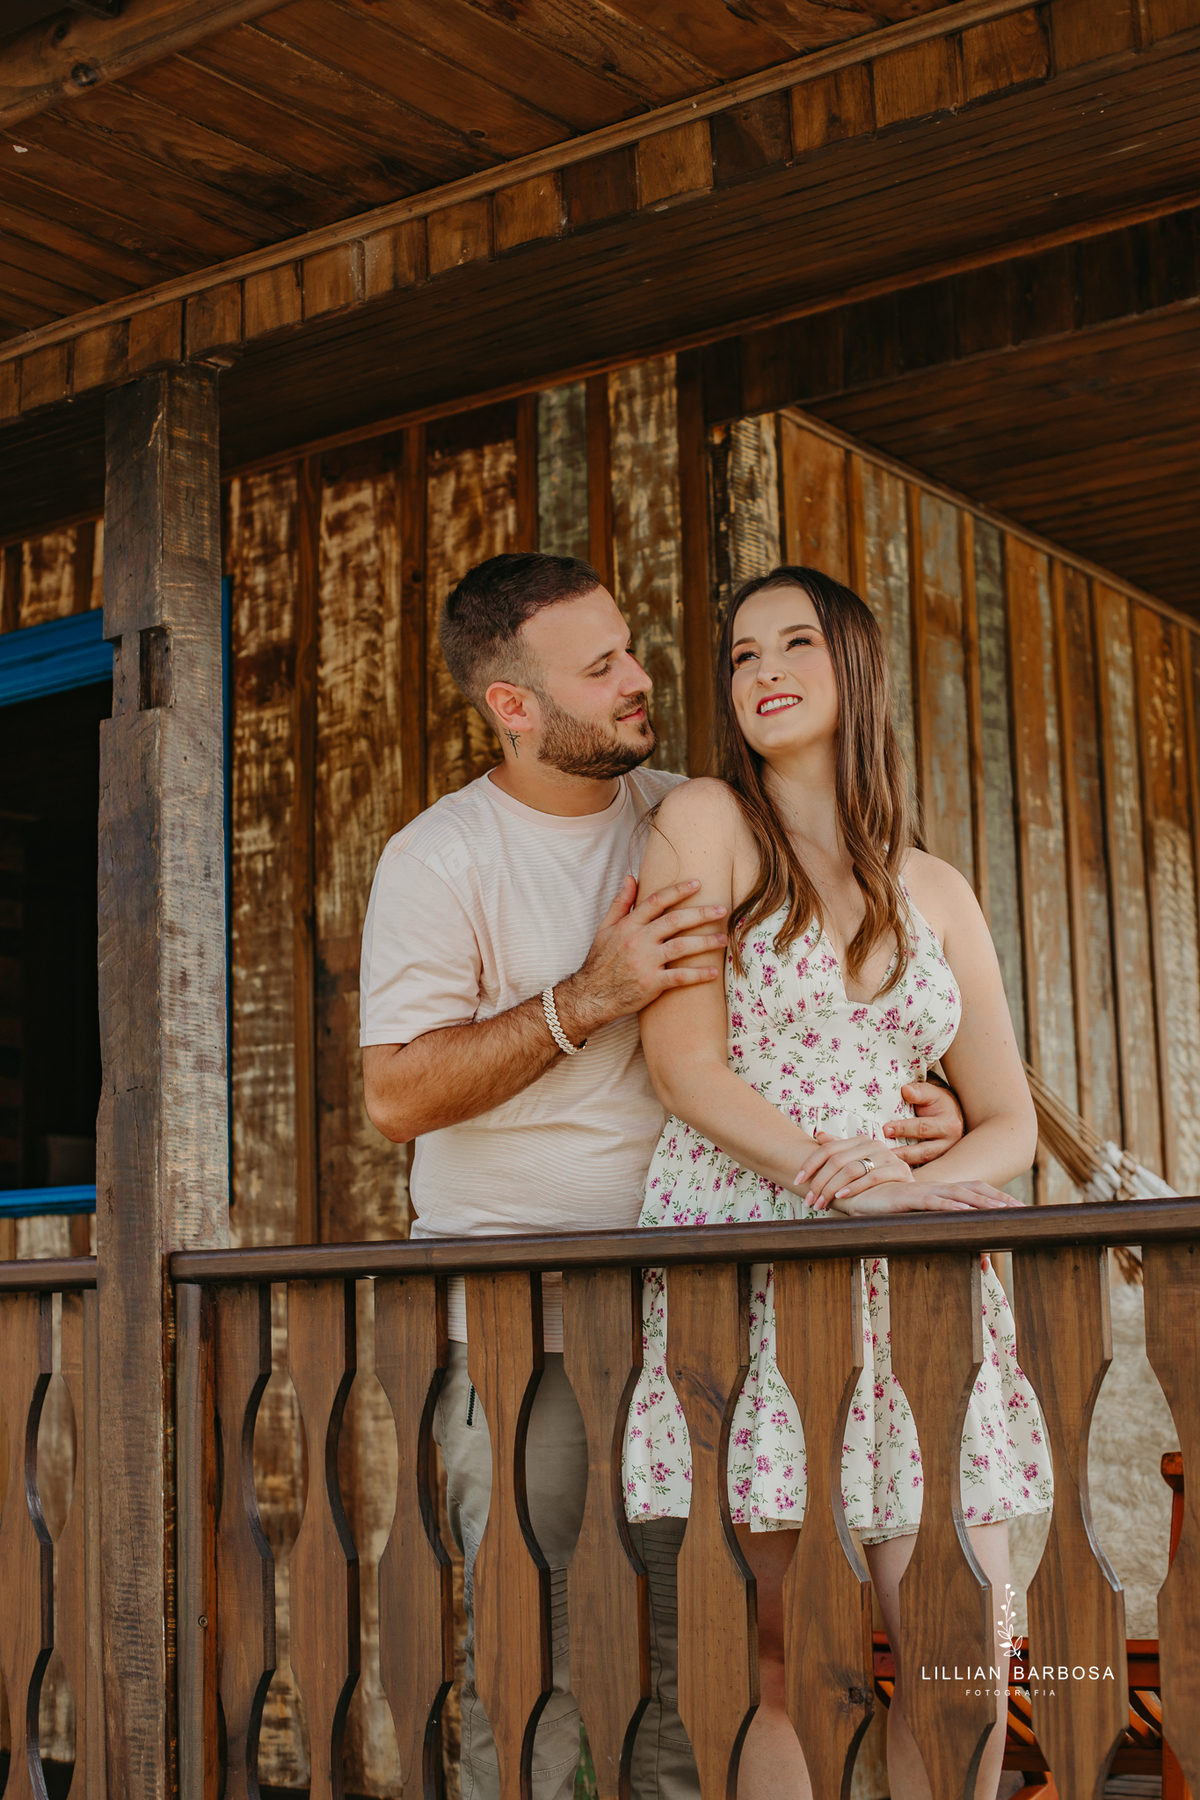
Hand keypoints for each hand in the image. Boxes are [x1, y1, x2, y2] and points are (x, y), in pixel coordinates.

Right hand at [558, 876, 727, 1037]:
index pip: (656, 901)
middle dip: (701, 913)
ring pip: (681, 946)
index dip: (678, 891)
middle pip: (675, 920)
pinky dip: (698, 974)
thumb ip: (620, 903)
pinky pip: (679, 977)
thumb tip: (630, 877)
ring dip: (705, 942)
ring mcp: (645, 962)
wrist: (591, 996)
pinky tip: (713, 972)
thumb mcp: (605, 929)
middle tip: (722, 909)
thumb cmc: (600, 962)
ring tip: (723, 939)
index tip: (698, 883)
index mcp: (628, 925)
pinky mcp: (651, 984)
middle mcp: (638, 940)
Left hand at [796, 1132, 913, 1209]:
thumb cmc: (876, 1182)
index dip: (810, 1164)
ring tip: (821, 1203)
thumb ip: (839, 1150)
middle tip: (809, 1201)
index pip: (828, 1149)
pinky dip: (855, 1188)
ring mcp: (887, 1155)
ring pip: (851, 1169)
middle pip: (836, 1161)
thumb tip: (819, 1135)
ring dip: (832, 1189)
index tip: (796, 1180)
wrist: (909, 1192)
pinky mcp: (899, 1169)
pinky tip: (841, 1197)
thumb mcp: (855, 1164)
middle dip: (819, 1183)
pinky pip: (872, 1177)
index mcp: (859, 1140)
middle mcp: (872, 1144)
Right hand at [829, 1180, 1021, 1216]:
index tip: (1018, 1207)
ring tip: (1004, 1210)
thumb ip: (928, 1222)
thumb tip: (946, 1240)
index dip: (996, 1196)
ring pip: (959, 1195)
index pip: (974, 1189)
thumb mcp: (911, 1215)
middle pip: (974, 1190)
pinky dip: (951, 1205)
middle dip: (999, 1199)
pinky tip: (966, 1210)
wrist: (853, 1195)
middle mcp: (935, 1188)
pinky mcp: (908, 1198)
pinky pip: (933, 1201)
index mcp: (938, 1190)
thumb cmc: (882, 1207)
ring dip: (983, 1202)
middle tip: (1022, 1210)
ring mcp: (923, 1191)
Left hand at [882, 1080, 964, 1164]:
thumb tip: (906, 1090)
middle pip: (924, 1152)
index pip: (923, 1128)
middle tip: (884, 1152)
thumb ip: (919, 1091)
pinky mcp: (936, 1163)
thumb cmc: (938, 1102)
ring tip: (886, 1163)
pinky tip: (892, 1168)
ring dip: (904, 1164)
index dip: (903, 1128)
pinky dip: (906, 1168)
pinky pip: (921, 1167)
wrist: (951, 1113)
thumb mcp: (931, 1092)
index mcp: (948, 1125)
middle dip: (903, 1153)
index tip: (885, 1129)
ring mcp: (942, 1156)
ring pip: (922, 1163)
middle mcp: (948, 1144)